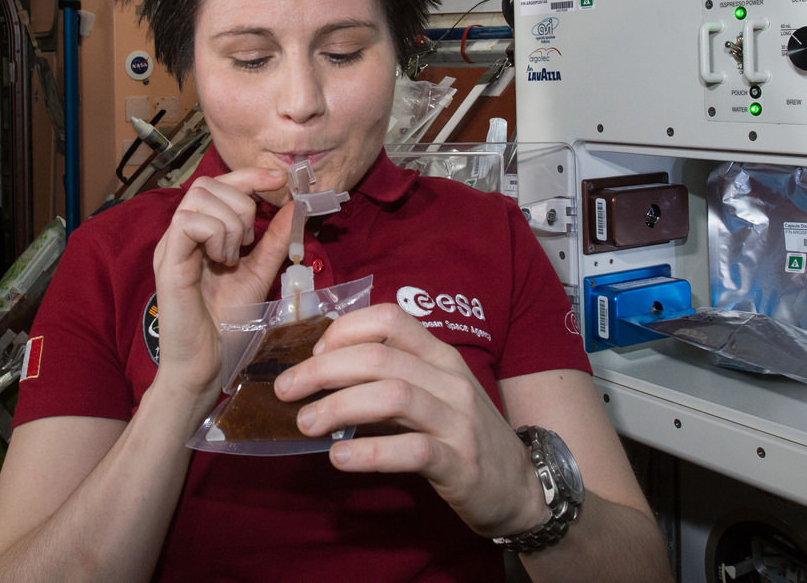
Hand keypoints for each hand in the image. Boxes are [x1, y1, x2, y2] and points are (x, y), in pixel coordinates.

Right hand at [150, 167, 293, 399]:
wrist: (208, 366)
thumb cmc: (228, 325)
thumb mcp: (260, 273)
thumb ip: (275, 240)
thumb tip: (296, 204)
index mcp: (200, 234)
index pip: (220, 184)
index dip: (250, 174)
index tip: (280, 178)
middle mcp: (181, 235)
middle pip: (207, 184)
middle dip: (241, 204)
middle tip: (247, 242)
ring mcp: (171, 246)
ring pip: (199, 198)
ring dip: (229, 222)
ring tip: (233, 256)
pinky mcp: (167, 262)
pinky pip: (188, 222)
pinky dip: (215, 234)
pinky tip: (222, 262)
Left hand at [272, 303, 545, 538]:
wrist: (520, 487)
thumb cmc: (462, 435)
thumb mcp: (431, 394)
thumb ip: (387, 378)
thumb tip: (321, 369)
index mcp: (440, 355)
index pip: (390, 318)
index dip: (344, 330)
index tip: (313, 354)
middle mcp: (450, 380)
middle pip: (380, 357)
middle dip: (323, 369)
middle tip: (286, 390)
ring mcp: (458, 421)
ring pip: (393, 396)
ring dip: (338, 407)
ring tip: (304, 423)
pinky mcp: (460, 465)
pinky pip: (411, 451)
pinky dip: (369, 452)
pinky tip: (339, 459)